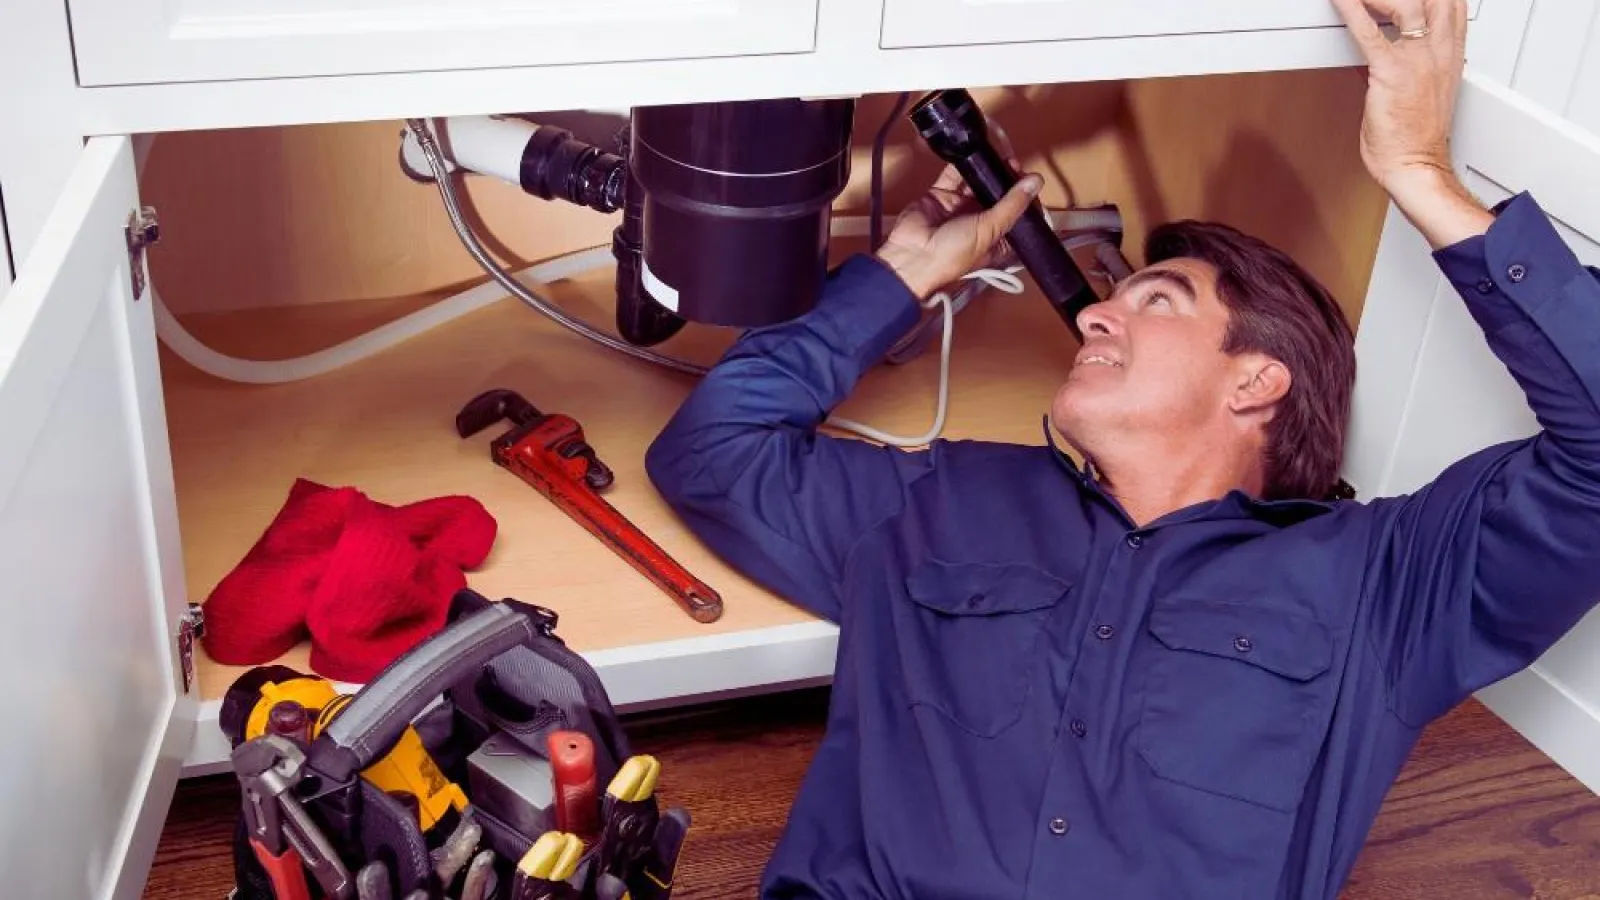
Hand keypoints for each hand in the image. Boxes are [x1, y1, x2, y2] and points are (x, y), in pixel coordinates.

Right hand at [875, 164, 1043, 299]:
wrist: (912, 255)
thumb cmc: (951, 256)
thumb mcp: (989, 230)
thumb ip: (1012, 204)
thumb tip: (1035, 182)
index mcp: (996, 239)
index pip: (1018, 216)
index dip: (1026, 199)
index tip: (1031, 183)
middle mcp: (980, 223)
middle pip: (1000, 196)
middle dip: (1008, 181)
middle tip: (1014, 166)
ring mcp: (960, 208)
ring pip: (979, 183)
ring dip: (989, 171)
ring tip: (1000, 159)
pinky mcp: (942, 195)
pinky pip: (954, 176)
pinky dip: (963, 164)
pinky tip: (974, 154)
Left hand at [1332, 0, 1493, 245]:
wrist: (1416, 166)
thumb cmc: (1416, 141)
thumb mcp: (1419, 95)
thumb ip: (1403, 70)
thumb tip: (1378, 56)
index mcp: (1450, 57)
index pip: (1452, 6)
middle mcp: (1439, 52)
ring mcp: (1417, 60)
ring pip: (1407, 4)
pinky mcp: (1391, 72)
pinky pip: (1368, 32)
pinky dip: (1352, 10)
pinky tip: (1340, 0)